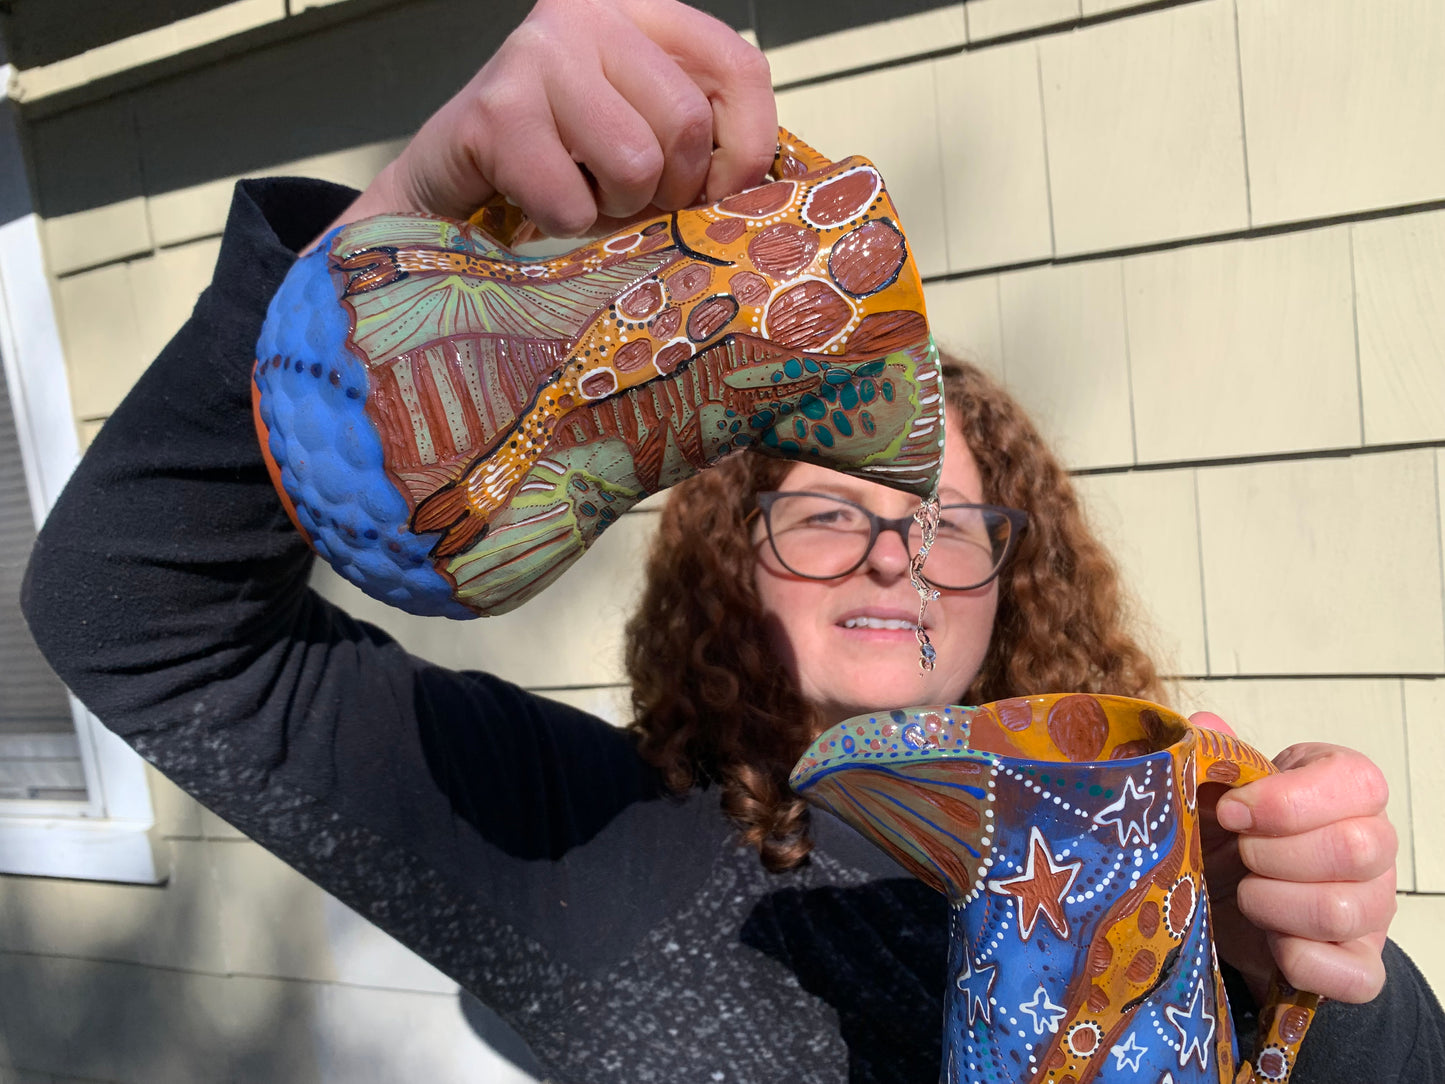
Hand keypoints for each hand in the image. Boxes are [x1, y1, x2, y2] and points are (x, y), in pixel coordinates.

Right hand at [334, 0, 776, 237]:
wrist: (453, 177)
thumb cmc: (564, 157)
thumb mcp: (646, 126)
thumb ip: (706, 135)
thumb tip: (759, 188)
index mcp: (643, 8)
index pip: (741, 71)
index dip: (745, 151)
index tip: (715, 191)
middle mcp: (588, 12)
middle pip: (687, 125)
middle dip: (669, 190)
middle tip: (629, 196)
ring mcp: (536, 55)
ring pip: (635, 165)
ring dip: (615, 209)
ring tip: (583, 191)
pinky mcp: (494, 112)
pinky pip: (573, 204)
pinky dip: (564, 226)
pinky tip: (537, 200)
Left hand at [1192, 711, 1396, 1005]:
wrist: (1229, 899)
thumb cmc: (1230, 832)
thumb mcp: (1217, 786)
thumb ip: (1213, 755)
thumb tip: (1203, 726)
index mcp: (1346, 788)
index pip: (1354, 784)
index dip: (1286, 801)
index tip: (1231, 812)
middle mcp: (1374, 845)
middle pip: (1355, 849)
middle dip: (1273, 854)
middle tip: (1238, 854)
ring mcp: (1374, 907)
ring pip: (1344, 910)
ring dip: (1274, 904)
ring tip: (1246, 894)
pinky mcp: (1361, 964)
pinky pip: (1354, 975)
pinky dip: (1299, 959)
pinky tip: (1269, 940)